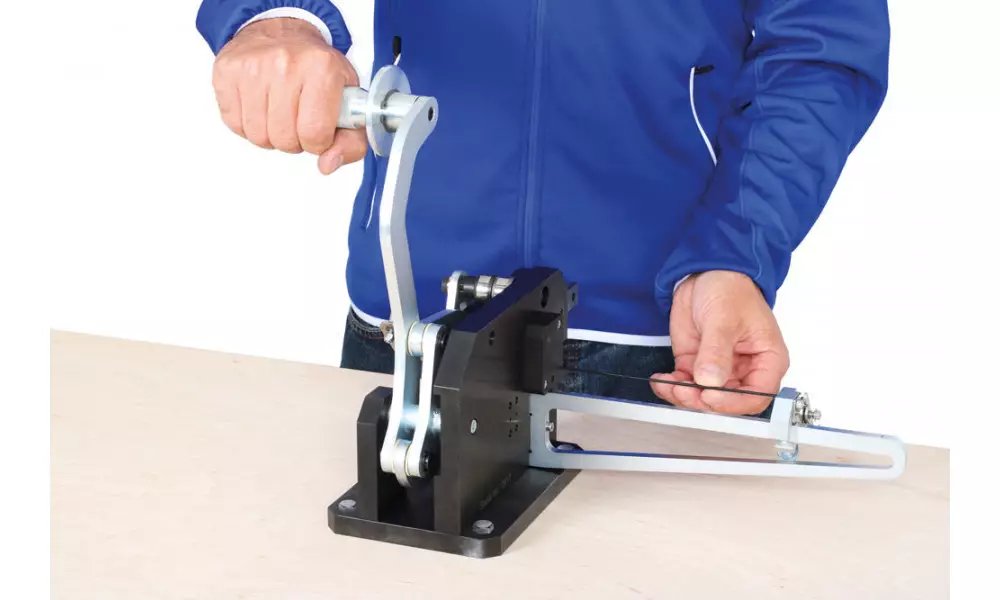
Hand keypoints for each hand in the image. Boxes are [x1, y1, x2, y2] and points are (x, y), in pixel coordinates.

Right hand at [211, 17, 366, 173]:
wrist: (282, 31)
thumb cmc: (316, 68)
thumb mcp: (348, 100)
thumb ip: (351, 141)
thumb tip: (328, 164)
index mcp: (322, 69)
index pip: (315, 134)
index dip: (318, 143)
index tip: (318, 131)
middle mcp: (286, 64)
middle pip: (285, 139)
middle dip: (294, 140)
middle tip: (298, 120)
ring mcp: (253, 67)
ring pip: (258, 136)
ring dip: (271, 135)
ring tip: (280, 113)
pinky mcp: (227, 72)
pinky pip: (234, 124)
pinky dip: (248, 125)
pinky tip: (260, 106)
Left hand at [651, 270, 788, 414]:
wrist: (705, 273)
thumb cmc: (730, 289)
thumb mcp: (724, 319)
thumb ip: (717, 352)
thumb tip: (711, 380)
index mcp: (767, 360)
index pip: (756, 396)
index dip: (733, 402)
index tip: (710, 395)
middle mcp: (745, 370)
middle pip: (727, 401)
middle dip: (703, 400)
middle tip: (684, 390)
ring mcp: (719, 369)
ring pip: (703, 397)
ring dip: (685, 396)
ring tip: (670, 385)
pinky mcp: (696, 365)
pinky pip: (685, 385)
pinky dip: (671, 387)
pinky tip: (662, 381)